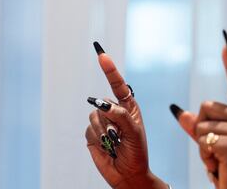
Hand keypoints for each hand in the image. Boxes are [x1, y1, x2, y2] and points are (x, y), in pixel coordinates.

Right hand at [84, 45, 166, 188]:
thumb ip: (119, 115)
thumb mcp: (134, 131)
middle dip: (110, 120)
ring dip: (105, 131)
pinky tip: (107, 146)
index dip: (109, 68)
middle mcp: (114, 111)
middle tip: (121, 135)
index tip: (101, 53)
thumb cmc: (137, 151)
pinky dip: (97, 139)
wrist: (128, 173)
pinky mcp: (91, 134)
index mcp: (128, 106)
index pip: (117, 83)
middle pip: (102, 102)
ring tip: (115, 142)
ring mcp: (102, 122)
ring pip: (93, 116)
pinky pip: (88, 130)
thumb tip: (100, 103)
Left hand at [194, 45, 226, 188]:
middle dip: (201, 129)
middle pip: (206, 106)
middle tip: (215, 151)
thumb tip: (180, 112)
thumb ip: (198, 127)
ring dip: (201, 144)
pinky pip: (202, 139)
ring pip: (201, 123)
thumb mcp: (212, 144)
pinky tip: (219, 164)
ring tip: (217, 159)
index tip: (225, 45)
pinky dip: (204, 154)